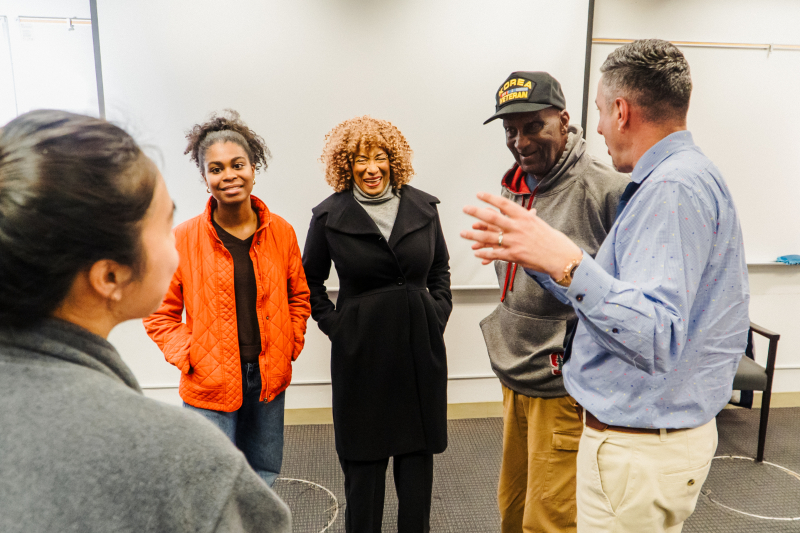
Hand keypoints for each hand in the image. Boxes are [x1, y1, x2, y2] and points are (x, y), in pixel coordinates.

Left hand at [460, 192, 582, 278]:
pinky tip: (476, 252)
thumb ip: (528, 218)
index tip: (479, 194)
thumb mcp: (539, 224)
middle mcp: (518, 227)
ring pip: (490, 237)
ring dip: (474, 236)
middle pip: (493, 218)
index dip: (490, 198)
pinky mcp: (514, 255)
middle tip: (466, 208)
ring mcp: (515, 241)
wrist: (561, 257)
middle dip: (476, 212)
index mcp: (525, 217)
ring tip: (463, 233)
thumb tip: (525, 212)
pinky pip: (495, 253)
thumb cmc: (551, 239)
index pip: (504, 204)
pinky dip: (484, 253)